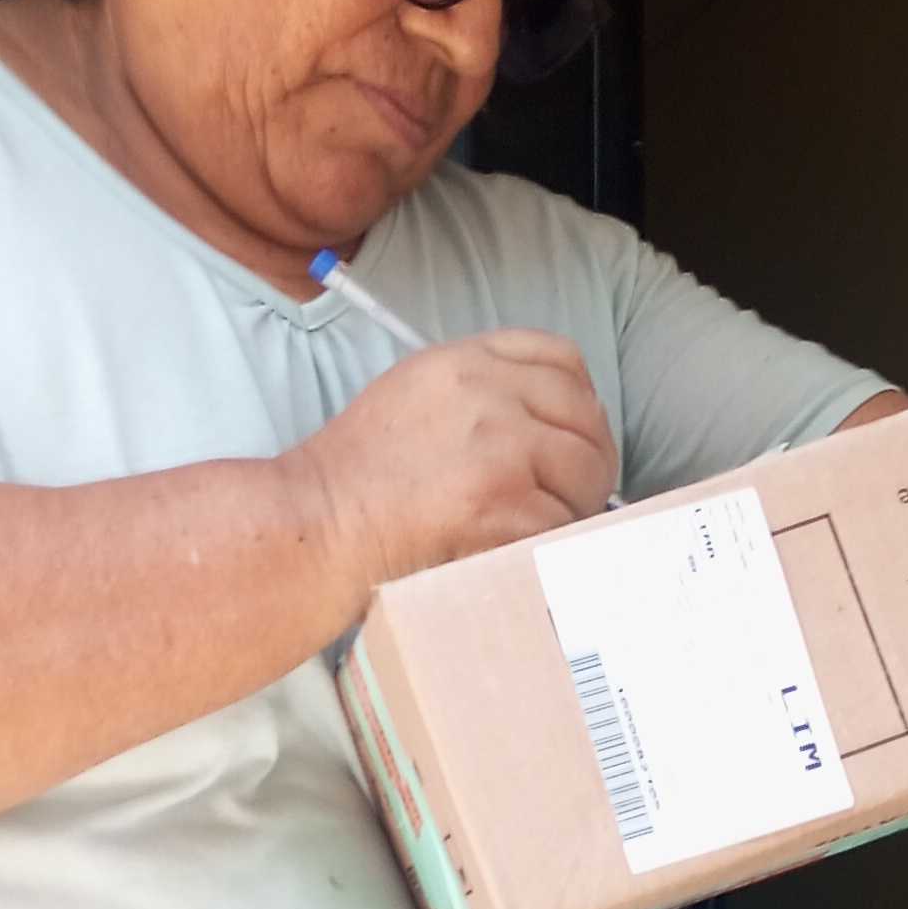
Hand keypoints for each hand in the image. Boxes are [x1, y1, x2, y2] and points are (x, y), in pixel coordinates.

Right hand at [292, 331, 617, 594]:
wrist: (319, 524)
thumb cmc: (358, 474)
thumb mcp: (415, 394)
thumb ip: (481, 390)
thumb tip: (553, 422)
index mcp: (465, 361)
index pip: (562, 359)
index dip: (580, 400)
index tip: (574, 434)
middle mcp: (488, 394)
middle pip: (585, 418)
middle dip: (588, 461)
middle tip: (569, 495)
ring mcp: (500, 449)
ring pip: (584, 474)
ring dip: (572, 507)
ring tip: (536, 526)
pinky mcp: (502, 506)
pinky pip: (560, 525)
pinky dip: (548, 544)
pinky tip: (517, 549)